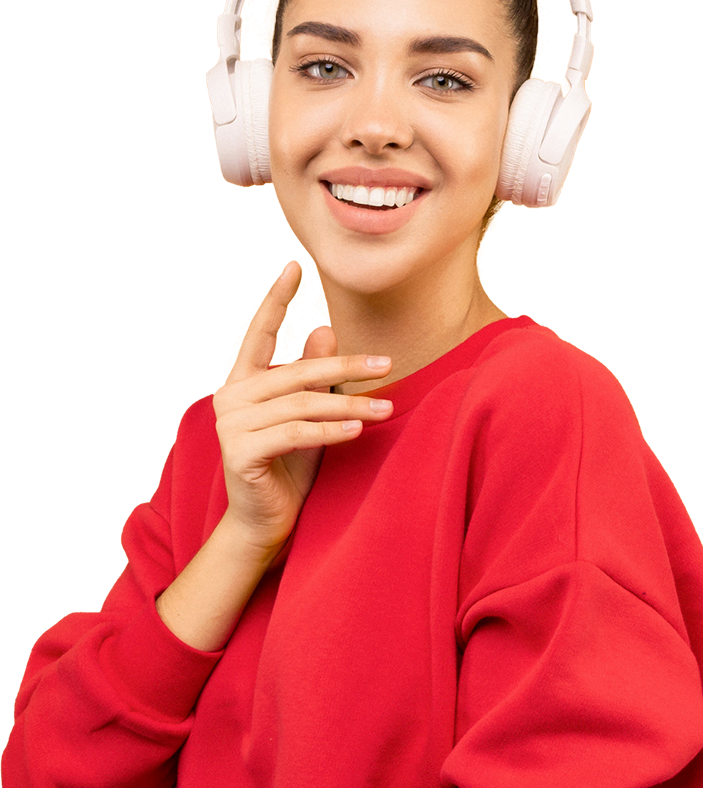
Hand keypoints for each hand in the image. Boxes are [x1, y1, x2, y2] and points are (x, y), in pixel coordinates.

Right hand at [212, 260, 392, 554]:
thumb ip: (311, 376)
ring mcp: (232, 426)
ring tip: (387, 408)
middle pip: (297, 372)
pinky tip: (357, 430)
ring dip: (349, 405)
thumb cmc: (289, 466)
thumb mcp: (306, 415)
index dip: (277, 299)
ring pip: (301, 404)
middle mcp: (231, 397)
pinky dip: (329, 431)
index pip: (260, 332)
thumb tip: (324, 328)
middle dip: (346, 367)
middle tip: (386, 364)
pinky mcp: (241, 453)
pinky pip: (294, 434)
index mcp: (243, 381)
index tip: (294, 264)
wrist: (265, 522)